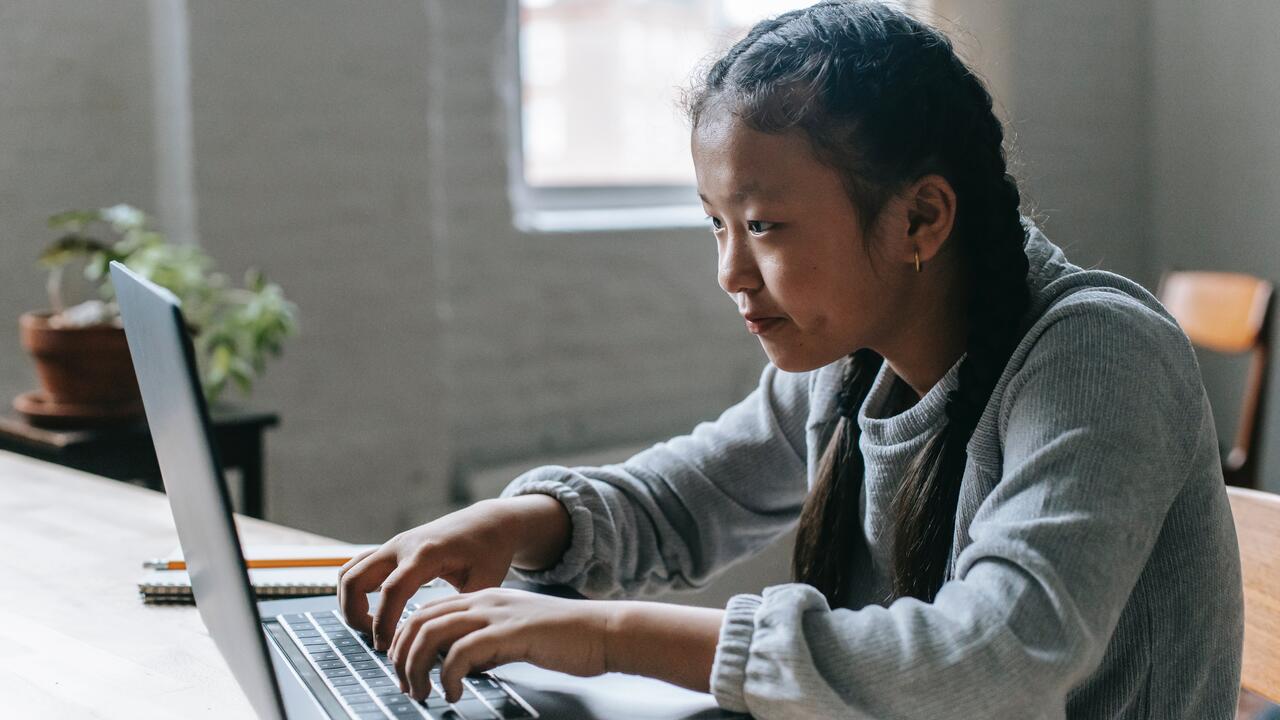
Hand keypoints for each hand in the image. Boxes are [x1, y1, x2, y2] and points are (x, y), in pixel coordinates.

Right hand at [337, 499, 519, 650]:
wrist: (489, 522)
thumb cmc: (489, 551)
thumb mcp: (486, 581)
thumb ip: (464, 611)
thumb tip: (447, 644)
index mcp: (426, 553)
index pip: (392, 590)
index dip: (383, 622)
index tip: (385, 647)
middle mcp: (402, 545)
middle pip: (355, 579)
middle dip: (354, 614)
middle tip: (376, 640)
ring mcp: (393, 545)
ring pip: (348, 572)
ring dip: (349, 603)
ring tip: (372, 628)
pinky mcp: (390, 549)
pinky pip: (357, 568)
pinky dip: (354, 591)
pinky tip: (373, 612)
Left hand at [387, 587, 609, 702]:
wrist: (603, 631)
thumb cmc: (565, 638)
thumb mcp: (514, 636)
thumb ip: (485, 645)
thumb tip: (458, 667)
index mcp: (484, 598)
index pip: (425, 611)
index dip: (405, 641)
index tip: (404, 669)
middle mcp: (484, 601)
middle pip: (419, 620)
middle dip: (402, 656)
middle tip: (408, 685)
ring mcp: (496, 614)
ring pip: (431, 633)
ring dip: (417, 666)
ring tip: (423, 692)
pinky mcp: (509, 633)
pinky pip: (460, 653)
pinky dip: (448, 676)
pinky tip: (454, 693)